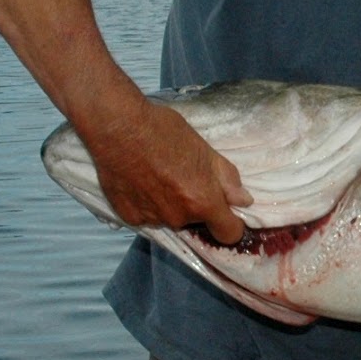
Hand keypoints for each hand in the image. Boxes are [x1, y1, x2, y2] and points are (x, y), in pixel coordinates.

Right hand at [84, 98, 252, 245]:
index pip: (228, 234)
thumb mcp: (204, 149)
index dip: (231, 224)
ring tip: (158, 175)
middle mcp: (178, 218)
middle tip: (182, 176)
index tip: (225, 212)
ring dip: (170, 204)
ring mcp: (151, 220)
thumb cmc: (164, 131)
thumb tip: (243, 201)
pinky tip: (140, 180)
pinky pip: (147, 217)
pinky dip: (147, 204)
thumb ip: (226, 178)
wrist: (117, 126)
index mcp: (203, 202)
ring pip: (170, 219)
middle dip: (195, 204)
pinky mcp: (128, 217)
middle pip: (197, 222)